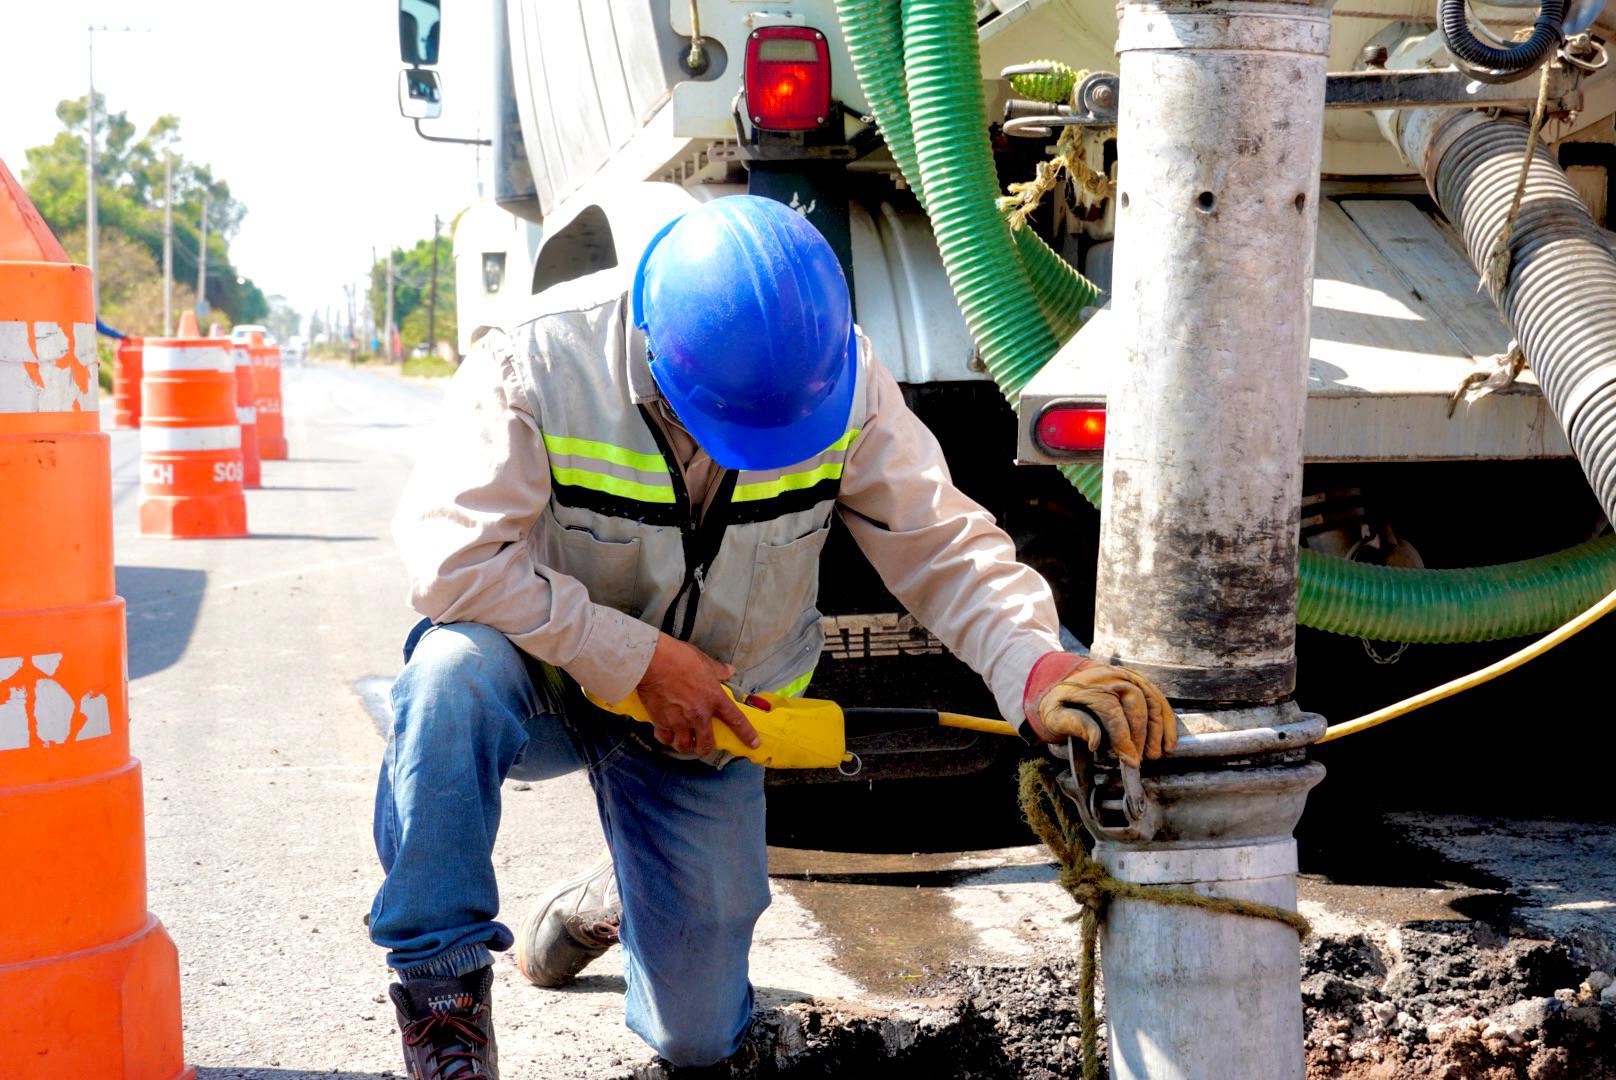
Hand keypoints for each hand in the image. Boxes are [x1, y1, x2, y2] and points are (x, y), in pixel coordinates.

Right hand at [636, 634, 760, 755]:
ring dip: (685, 745)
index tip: (753, 743)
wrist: (654, 662)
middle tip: (702, 745)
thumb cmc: (680, 658)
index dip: (746, 734)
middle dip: (705, 748)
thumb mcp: (704, 661)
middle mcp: (699, 714)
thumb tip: (729, 670)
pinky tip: (666, 734)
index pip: (736, 720)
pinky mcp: (661, 722)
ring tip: (683, 741)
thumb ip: (718, 670)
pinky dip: (666, 739)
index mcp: (714, 699)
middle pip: (706, 743)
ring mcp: (680, 721)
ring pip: (684, 745)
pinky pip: (665, 738)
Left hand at [1031, 658, 1175, 768]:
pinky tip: (1169, 742)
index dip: (1124, 738)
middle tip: (1142, 759)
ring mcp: (1127, 675)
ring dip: (1158, 729)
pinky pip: (1157, 697)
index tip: (1130, 760)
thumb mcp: (1054, 716)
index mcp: (1089, 686)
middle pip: (1136, 702)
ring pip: (1151, 699)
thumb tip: (1095, 741)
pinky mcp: (1137, 679)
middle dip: (1142, 734)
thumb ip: (1073, 725)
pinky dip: (1167, 719)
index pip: (1112, 711)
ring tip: (1156, 754)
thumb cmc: (1058, 705)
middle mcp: (1111, 676)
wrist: (1060, 681)